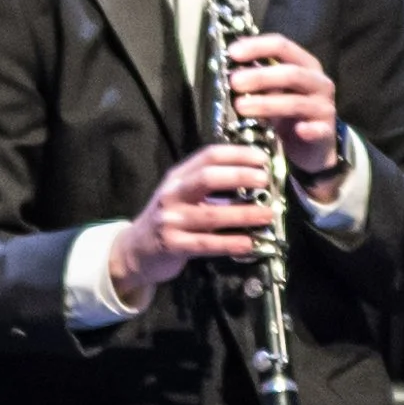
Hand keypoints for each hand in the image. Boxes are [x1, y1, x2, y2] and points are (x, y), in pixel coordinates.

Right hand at [108, 145, 275, 307]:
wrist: (136, 250)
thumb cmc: (170, 219)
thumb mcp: (183, 195)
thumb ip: (209, 185)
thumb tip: (253, 178)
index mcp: (178, 177)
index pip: (208, 156)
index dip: (236, 154)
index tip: (262, 158)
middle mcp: (172, 194)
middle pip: (207, 178)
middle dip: (239, 176)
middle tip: (265, 180)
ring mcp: (170, 220)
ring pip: (211, 215)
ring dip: (243, 214)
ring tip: (268, 214)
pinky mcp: (172, 245)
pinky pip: (206, 244)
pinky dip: (230, 243)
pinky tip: (249, 243)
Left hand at [224, 33, 339, 181]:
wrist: (310, 146)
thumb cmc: (287, 111)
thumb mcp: (272, 89)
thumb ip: (255, 73)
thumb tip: (228, 59)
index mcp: (304, 64)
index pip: (282, 46)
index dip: (257, 46)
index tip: (232, 53)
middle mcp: (318, 82)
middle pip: (291, 73)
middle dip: (260, 77)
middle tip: (234, 82)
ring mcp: (324, 107)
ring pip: (296, 103)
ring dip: (266, 104)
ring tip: (240, 107)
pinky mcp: (326, 132)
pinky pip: (317, 130)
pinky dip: (308, 130)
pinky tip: (297, 131)